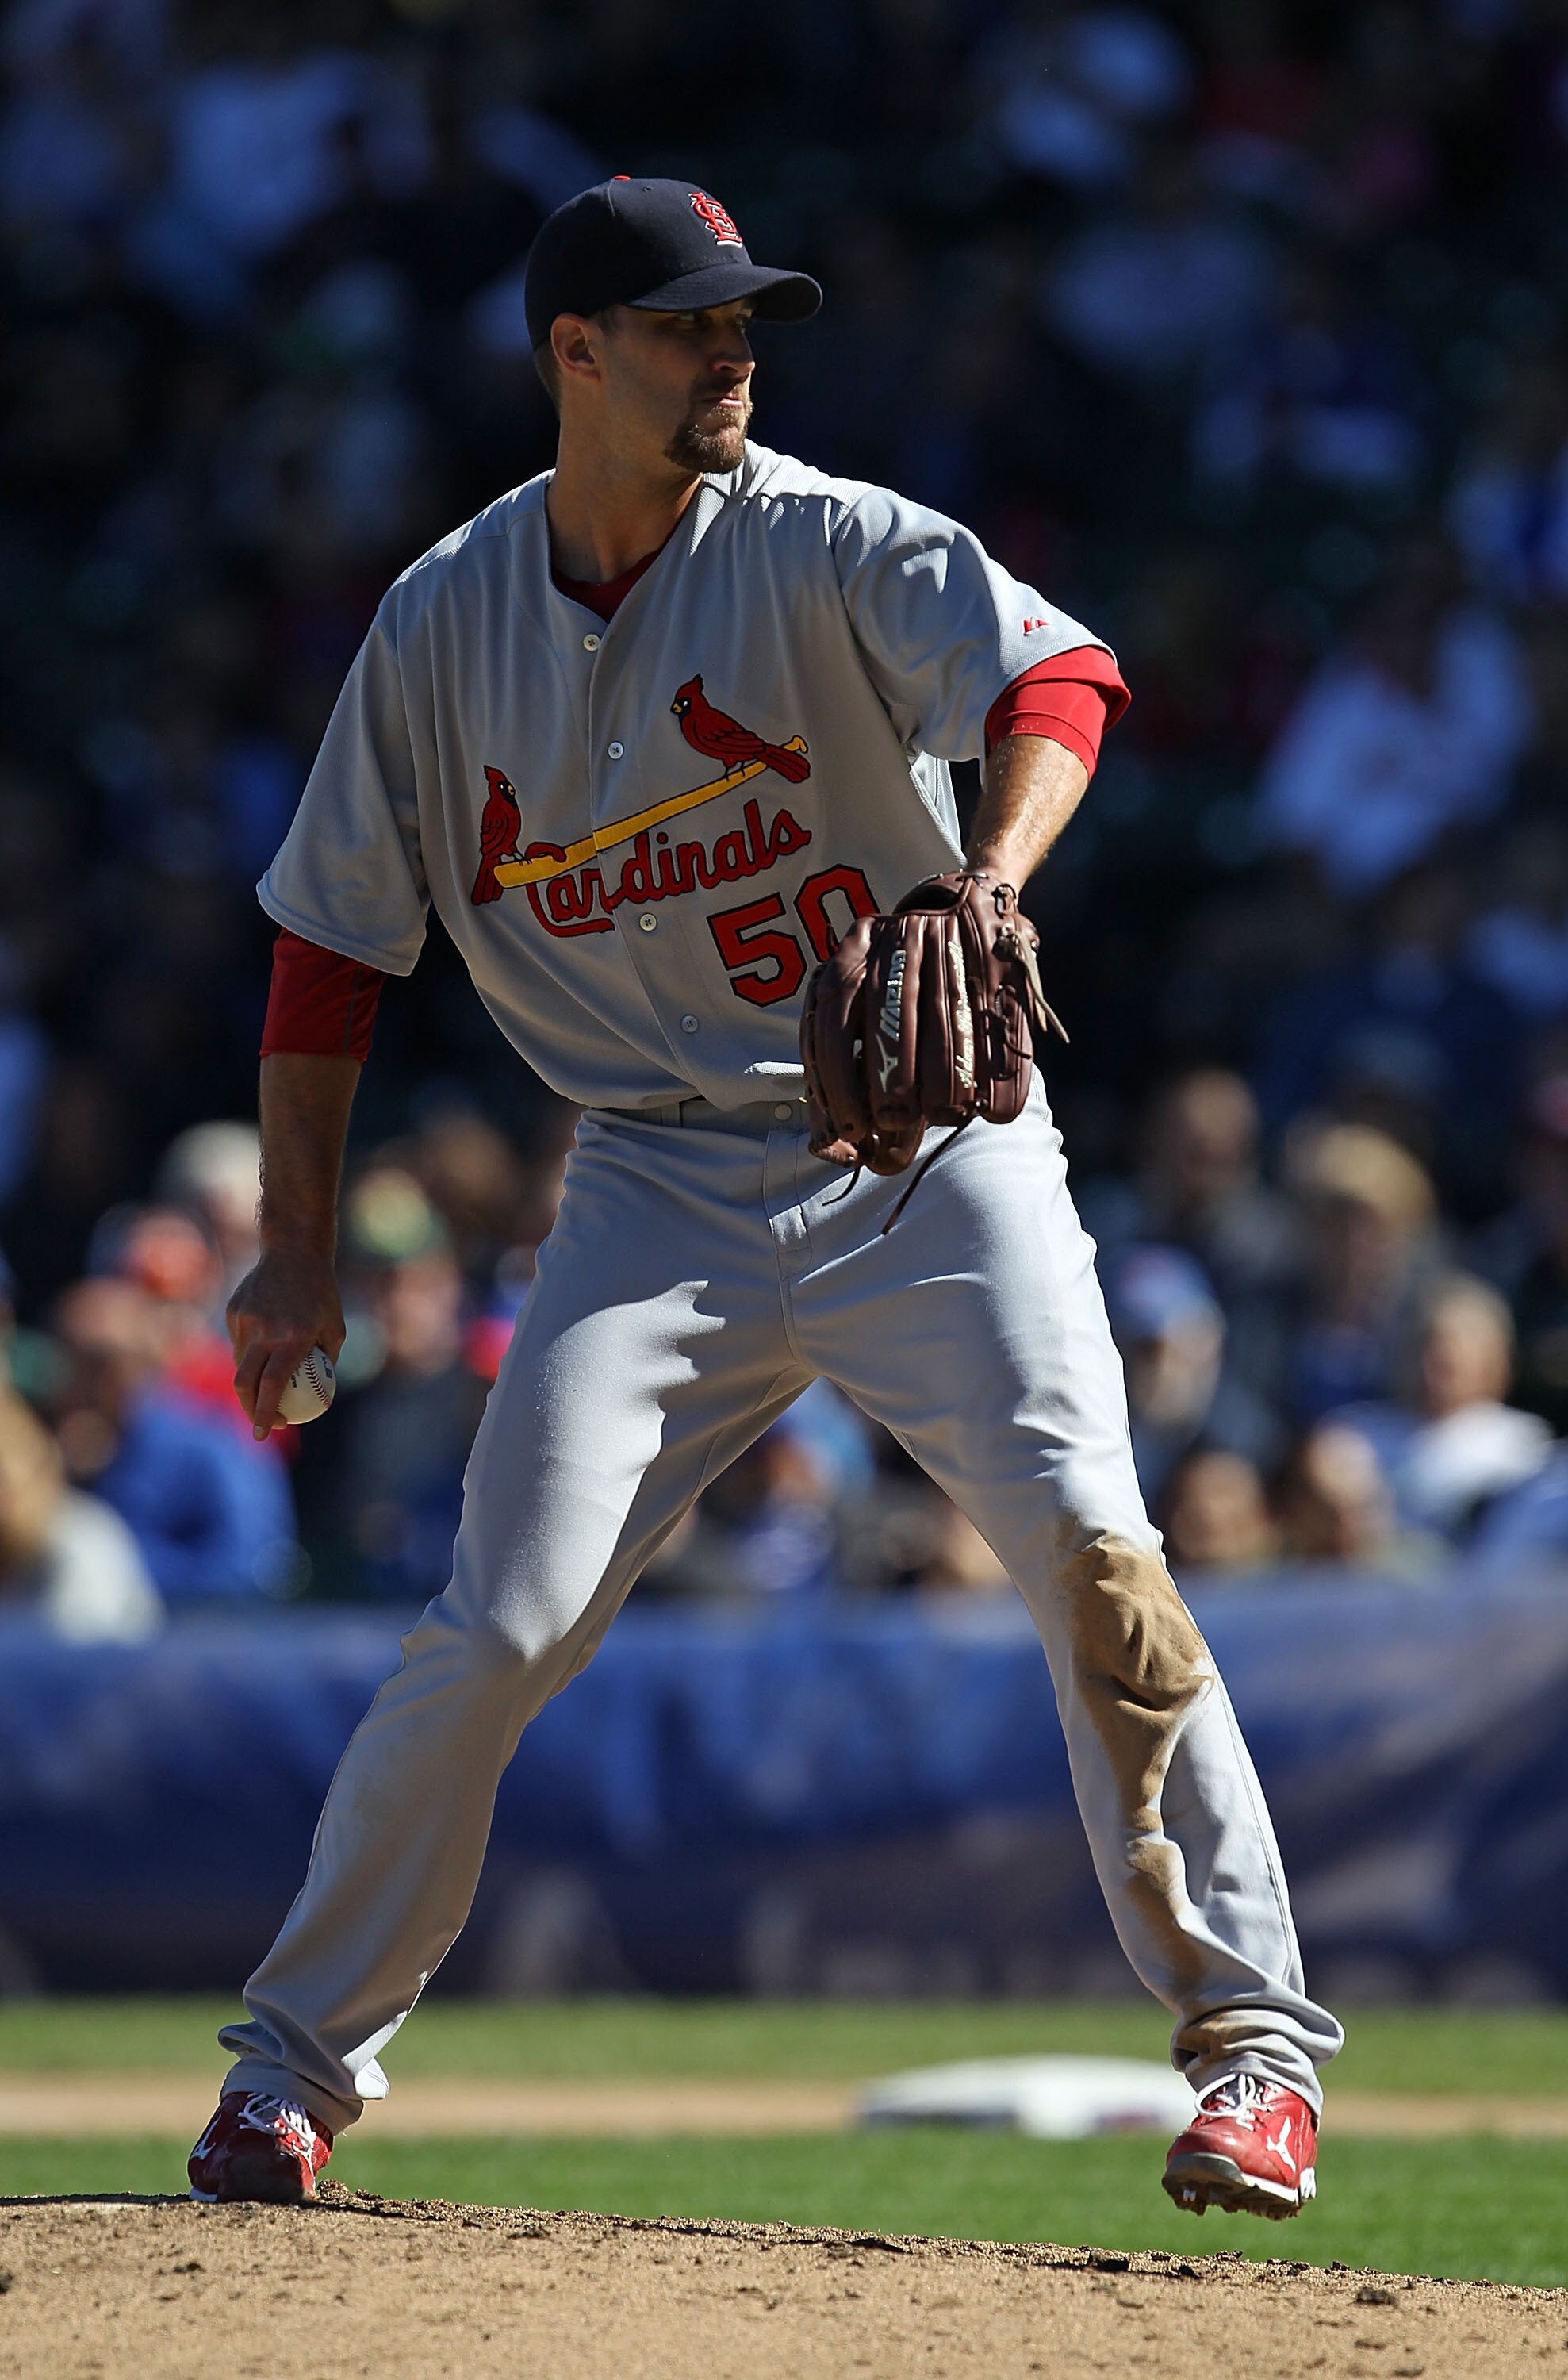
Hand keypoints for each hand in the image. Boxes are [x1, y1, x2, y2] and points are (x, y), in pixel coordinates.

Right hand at [227, 1243, 344, 1440]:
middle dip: (249, 1410)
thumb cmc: (323, 1295)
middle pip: (245, 1382)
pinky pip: (239, 1342)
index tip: (266, 1433)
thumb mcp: (336, 1329)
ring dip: (253, 1378)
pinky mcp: (234, 1311)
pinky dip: (251, 1351)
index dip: (266, 1413)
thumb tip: (317, 1399)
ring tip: (271, 1377)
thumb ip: (326, 1364)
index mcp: (293, 1336)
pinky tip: (266, 1338)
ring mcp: (246, 1319)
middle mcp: (265, 1329)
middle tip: (261, 1425)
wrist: (295, 1252)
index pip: (273, 1385)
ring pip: (241, 1363)